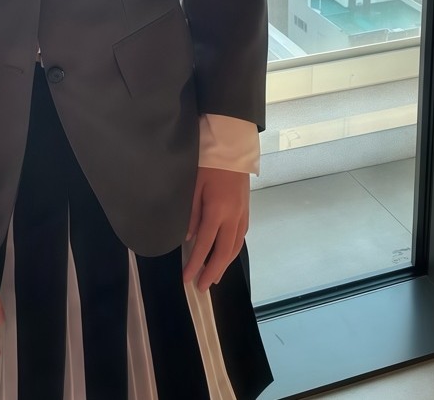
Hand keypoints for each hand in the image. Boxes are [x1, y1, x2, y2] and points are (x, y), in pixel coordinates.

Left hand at [182, 166, 249, 292]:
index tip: (187, 279)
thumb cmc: (208, 163)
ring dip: (225, 263)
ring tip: (214, 276)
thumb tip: (188, 238)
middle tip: (202, 287)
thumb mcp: (193, 186)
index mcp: (217, 211)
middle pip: (225, 252)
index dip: (196, 264)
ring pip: (235, 246)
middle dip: (213, 271)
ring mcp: (243, 213)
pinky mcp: (246, 209)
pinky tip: (227, 253)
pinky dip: (233, 249)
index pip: (205, 245)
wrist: (232, 145)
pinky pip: (241, 236)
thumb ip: (191, 213)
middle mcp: (233, 216)